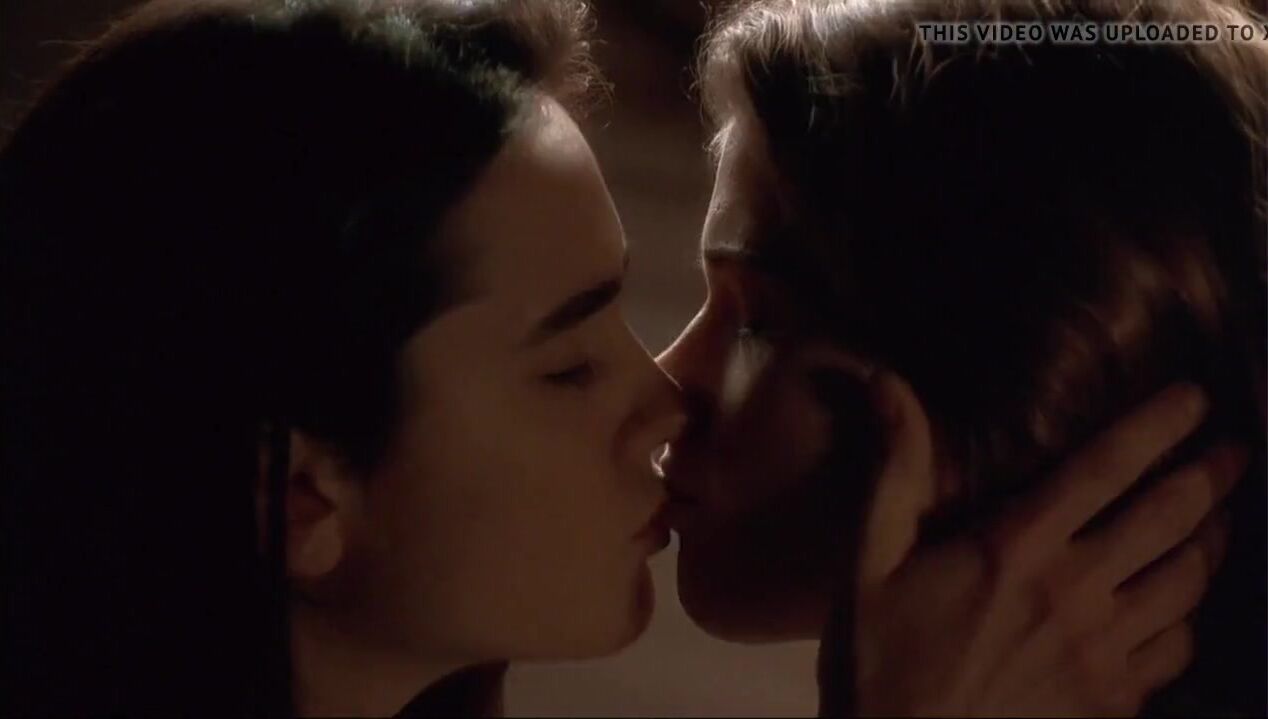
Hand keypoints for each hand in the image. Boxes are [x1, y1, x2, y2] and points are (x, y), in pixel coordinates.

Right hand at [810, 364, 1246, 716]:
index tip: (1193, 397)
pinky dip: (1191, 616)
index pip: (1103, 469)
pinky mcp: (1113, 701)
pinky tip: (1187, 604)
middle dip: (1209, 477)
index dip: (1156, 426)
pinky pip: (1177, 648)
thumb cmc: (880, 657)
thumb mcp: (871, 558)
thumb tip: (886, 382)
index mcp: (1015, 548)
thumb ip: (895, 469)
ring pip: (1186, 583)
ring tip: (1222, 517)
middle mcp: (1072, 593)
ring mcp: (1101, 651)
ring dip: (1212, 542)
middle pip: (1167, 520)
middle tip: (1234, 451)